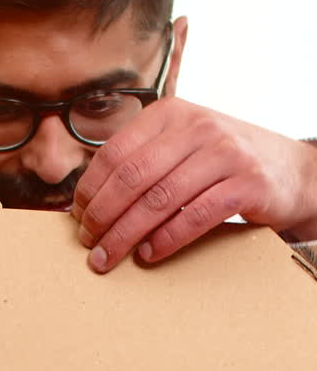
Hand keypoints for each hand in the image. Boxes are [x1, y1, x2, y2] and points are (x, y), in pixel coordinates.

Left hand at [72, 97, 316, 271]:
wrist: (293, 170)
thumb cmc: (225, 163)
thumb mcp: (184, 145)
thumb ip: (145, 160)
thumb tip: (90, 200)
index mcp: (171, 113)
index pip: (115, 152)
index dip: (90, 189)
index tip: (78, 218)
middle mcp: (197, 127)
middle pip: (132, 178)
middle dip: (102, 216)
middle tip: (88, 243)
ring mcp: (225, 153)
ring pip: (159, 200)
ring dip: (126, 234)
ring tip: (108, 256)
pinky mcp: (246, 183)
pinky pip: (194, 217)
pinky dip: (165, 240)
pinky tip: (148, 255)